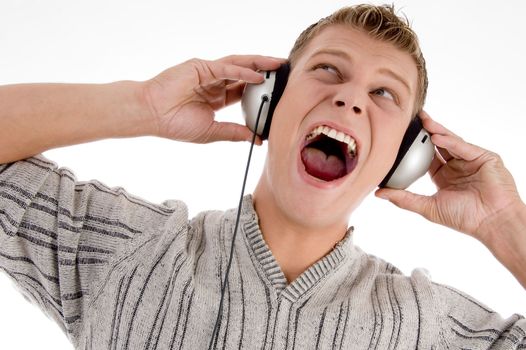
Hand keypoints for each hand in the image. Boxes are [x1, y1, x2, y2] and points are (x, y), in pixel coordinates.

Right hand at [143, 55, 282, 143]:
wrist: (152, 116)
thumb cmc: (176, 124)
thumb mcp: (212, 132)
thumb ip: (235, 133)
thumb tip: (258, 140)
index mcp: (217, 97)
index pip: (244, 90)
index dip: (261, 90)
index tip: (279, 92)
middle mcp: (214, 82)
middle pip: (245, 74)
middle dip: (265, 71)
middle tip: (285, 70)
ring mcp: (207, 73)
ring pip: (238, 65)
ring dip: (258, 64)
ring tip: (277, 65)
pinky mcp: (200, 67)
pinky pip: (225, 68)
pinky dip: (242, 71)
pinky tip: (257, 76)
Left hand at [375, 111, 523, 243]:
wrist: (491, 222)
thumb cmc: (464, 218)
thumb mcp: (428, 207)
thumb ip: (403, 198)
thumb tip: (378, 193)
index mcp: (443, 176)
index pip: (426, 156)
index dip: (414, 146)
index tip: (400, 136)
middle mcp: (457, 166)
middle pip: (438, 144)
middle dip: (425, 131)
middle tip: (411, 118)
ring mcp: (471, 160)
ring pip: (451, 141)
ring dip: (436, 131)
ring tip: (422, 122)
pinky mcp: (484, 157)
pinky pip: (464, 146)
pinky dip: (450, 141)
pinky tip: (437, 137)